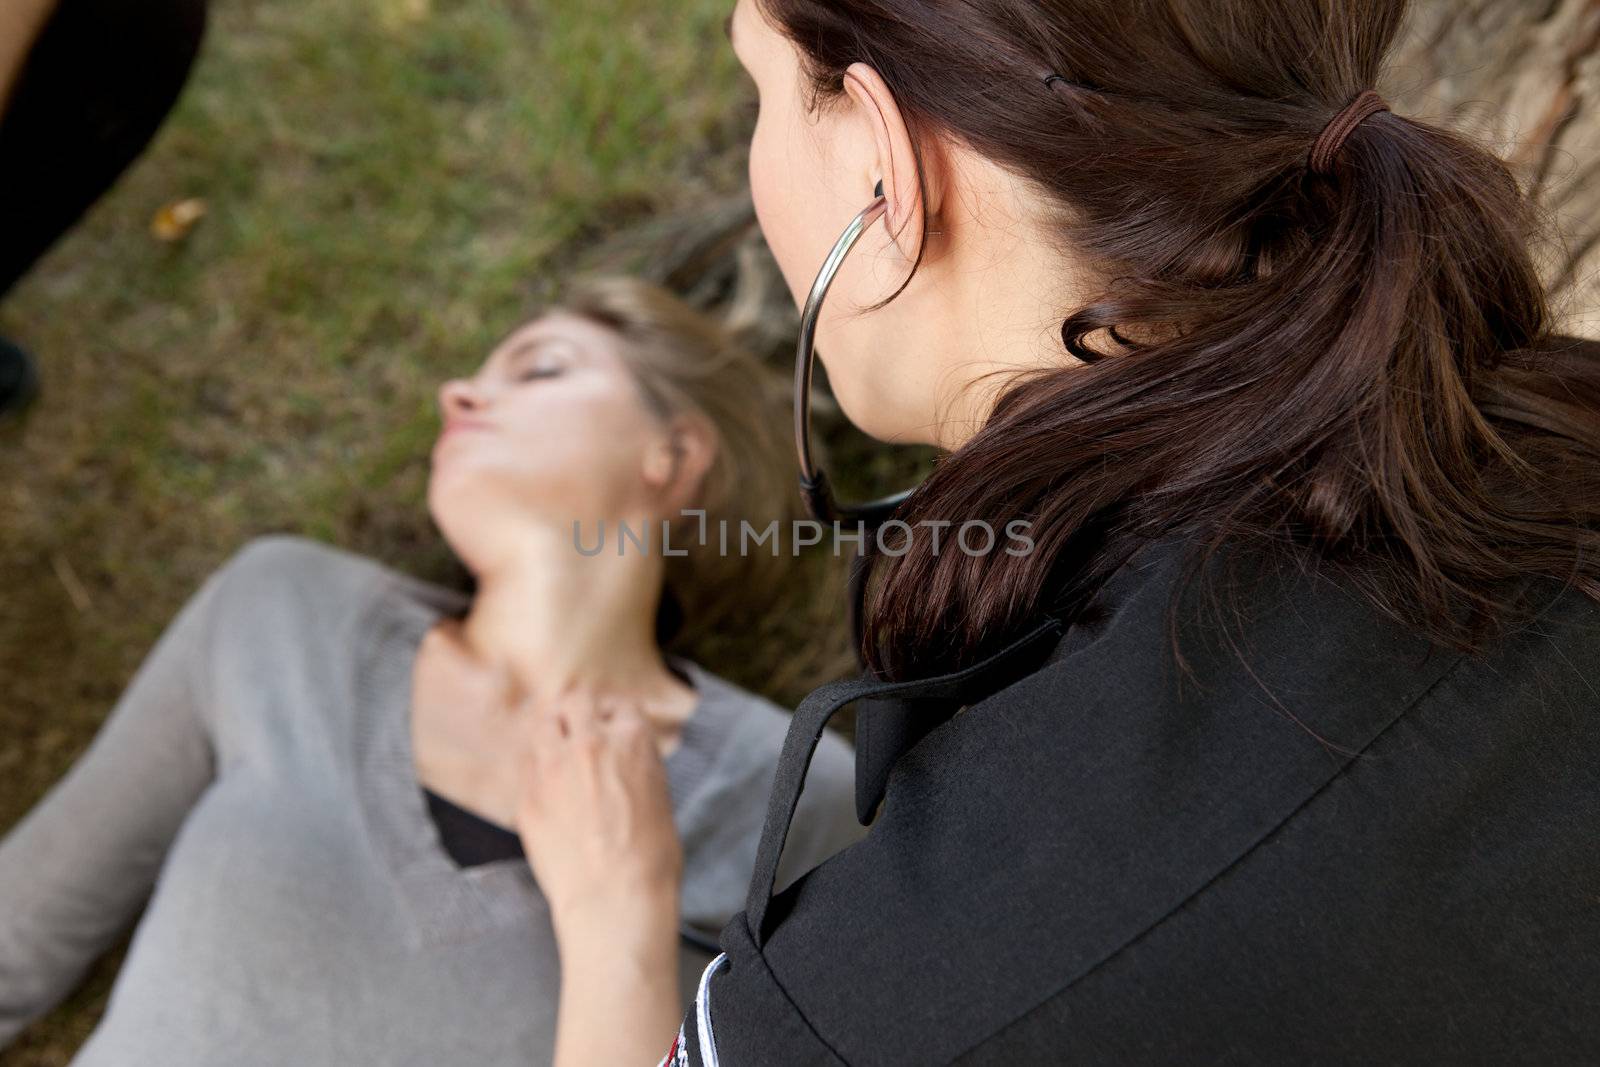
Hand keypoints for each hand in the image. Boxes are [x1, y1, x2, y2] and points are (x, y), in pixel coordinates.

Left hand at [516, 687, 685, 1066]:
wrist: (614, 898)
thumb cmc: (650, 858)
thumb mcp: (658, 798)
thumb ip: (635, 767)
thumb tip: (623, 764)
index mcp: (633, 740)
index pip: (621, 707)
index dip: (616, 717)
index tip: (612, 726)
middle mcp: (590, 742)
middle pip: (576, 701)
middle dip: (580, 710)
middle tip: (580, 725)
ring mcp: (553, 766)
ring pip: (543, 723)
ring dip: (552, 729)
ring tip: (556, 746)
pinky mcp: (527, 795)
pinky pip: (526, 764)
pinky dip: (536, 765)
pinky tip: (544, 781)